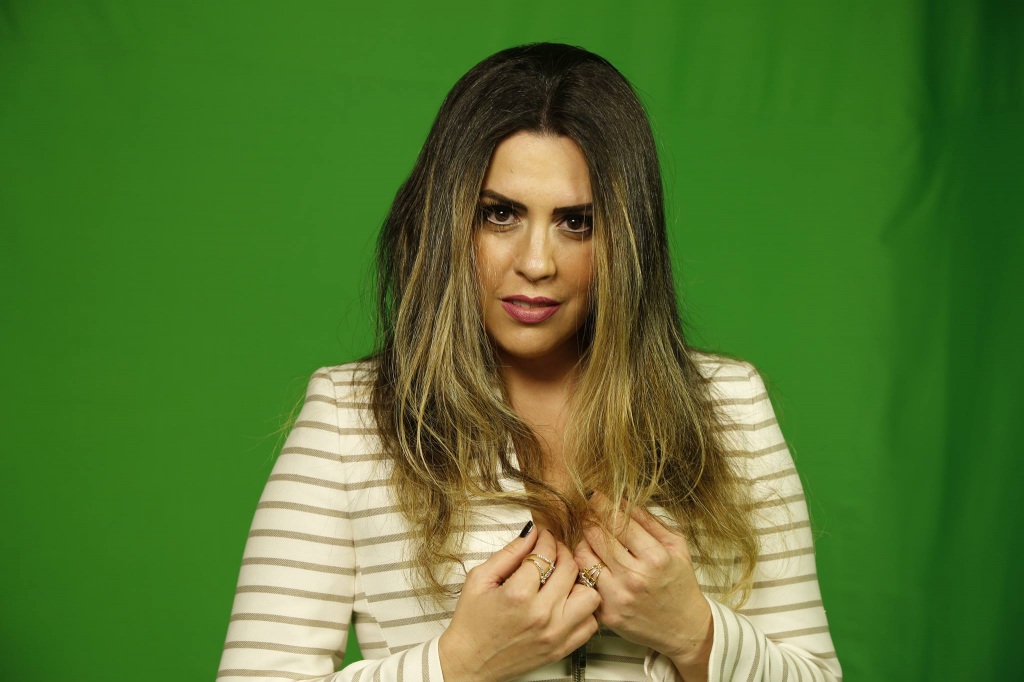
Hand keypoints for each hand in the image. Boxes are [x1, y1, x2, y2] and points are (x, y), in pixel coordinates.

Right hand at [439, 525, 600, 681]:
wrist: (469, 663)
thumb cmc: (470, 624)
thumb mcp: (480, 579)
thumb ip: (509, 553)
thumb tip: (532, 533)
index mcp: (518, 595)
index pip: (546, 553)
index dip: (546, 539)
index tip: (543, 536)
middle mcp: (541, 615)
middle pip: (570, 569)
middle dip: (562, 552)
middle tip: (553, 551)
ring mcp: (555, 634)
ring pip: (590, 596)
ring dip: (578, 583)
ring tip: (562, 580)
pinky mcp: (561, 649)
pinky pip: (590, 624)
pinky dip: (583, 610)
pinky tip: (566, 603)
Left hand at [574, 493, 712, 670]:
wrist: (684, 629)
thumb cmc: (680, 585)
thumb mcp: (676, 547)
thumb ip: (650, 521)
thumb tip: (623, 501)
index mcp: (655, 558)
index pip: (619, 522)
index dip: (602, 505)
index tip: (594, 495)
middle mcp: (634, 578)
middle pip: (597, 537)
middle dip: (589, 519)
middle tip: (587, 512)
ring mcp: (618, 597)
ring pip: (583, 558)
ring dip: (583, 542)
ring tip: (588, 537)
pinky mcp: (606, 614)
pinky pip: (585, 582)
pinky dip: (584, 568)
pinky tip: (591, 562)